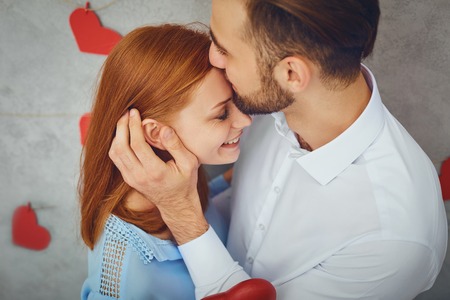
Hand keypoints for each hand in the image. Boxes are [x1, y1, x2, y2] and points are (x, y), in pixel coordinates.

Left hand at [109, 109, 207, 243]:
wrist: (177, 205)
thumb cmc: (185, 182)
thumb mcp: (189, 163)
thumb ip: (176, 145)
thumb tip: (163, 128)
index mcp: (154, 171)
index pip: (136, 144)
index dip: (133, 125)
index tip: (135, 112)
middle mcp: (139, 176)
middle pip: (121, 147)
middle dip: (121, 127)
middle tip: (127, 113)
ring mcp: (131, 179)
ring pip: (114, 153)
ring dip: (117, 135)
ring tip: (124, 121)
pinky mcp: (128, 178)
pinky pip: (116, 159)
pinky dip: (117, 144)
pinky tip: (124, 134)